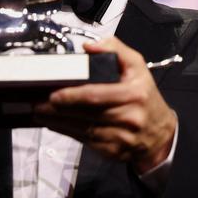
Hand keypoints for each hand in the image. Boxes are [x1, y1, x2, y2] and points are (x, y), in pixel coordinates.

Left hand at [33, 37, 176, 173]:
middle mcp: (129, 117)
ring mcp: (122, 138)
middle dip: (58, 110)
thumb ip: (114, 49)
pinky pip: (85, 142)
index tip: (53, 94)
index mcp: (134, 93)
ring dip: (58, 122)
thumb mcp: (136, 65)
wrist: (160, 133)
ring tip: (40, 113)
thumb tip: (88, 46)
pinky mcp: (113, 152)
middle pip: (86, 114)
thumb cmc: (144, 94)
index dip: (72, 95)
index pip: (96, 95)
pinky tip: (55, 124)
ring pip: (83, 130)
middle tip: (37, 103)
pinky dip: (67, 132)